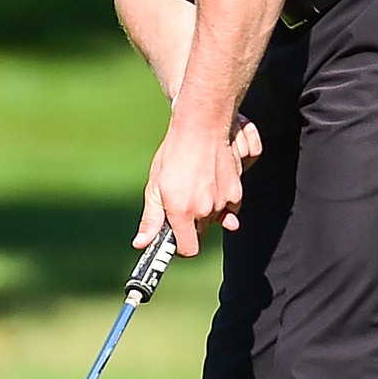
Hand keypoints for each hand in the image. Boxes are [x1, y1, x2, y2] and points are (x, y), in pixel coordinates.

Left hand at [134, 115, 262, 255]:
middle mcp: (204, 210)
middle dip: (190, 226)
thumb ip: (151, 219)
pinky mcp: (236, 193)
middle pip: (200, 234)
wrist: (202, 129)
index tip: (174, 241)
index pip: (188, 249)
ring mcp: (222, 202)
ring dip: (206, 212)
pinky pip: (228, 209)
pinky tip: (211, 185)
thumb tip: (141, 243)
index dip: (180, 247)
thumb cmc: (175, 154)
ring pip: (214, 220)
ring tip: (196, 187)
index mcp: (181, 211)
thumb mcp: (156, 187)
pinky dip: (221, 203)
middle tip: (181, 203)